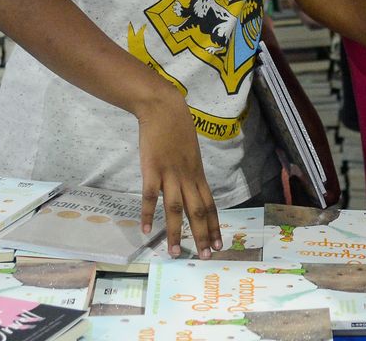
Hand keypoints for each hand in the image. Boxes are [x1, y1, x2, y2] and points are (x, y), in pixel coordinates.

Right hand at [136, 88, 220, 258]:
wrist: (164, 109)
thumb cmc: (178, 130)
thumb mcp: (191, 154)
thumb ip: (191, 173)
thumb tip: (193, 189)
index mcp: (198, 175)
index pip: (210, 205)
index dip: (215, 226)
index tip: (220, 244)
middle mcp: (187, 178)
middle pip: (198, 211)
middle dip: (202, 235)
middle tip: (205, 256)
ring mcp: (170, 174)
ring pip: (175, 209)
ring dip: (175, 232)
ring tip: (173, 252)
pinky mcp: (152, 169)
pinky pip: (150, 196)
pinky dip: (148, 214)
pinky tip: (145, 230)